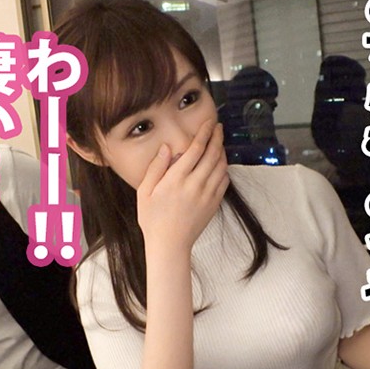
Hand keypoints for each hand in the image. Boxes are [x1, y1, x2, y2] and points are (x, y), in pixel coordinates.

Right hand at [136, 120, 228, 252]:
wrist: (170, 245)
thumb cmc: (153, 219)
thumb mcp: (145, 192)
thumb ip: (156, 168)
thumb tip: (166, 148)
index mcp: (176, 179)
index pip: (195, 149)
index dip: (204, 133)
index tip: (208, 123)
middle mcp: (195, 185)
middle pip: (212, 154)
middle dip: (217, 137)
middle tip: (218, 126)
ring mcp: (207, 195)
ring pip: (221, 166)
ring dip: (222, 151)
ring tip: (219, 142)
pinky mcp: (214, 204)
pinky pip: (224, 181)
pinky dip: (225, 168)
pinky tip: (220, 164)